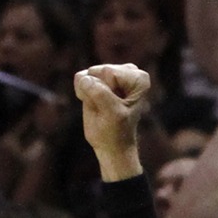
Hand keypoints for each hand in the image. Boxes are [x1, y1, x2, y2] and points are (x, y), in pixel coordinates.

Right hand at [74, 62, 152, 177]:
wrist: (111, 146)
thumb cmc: (116, 132)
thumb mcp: (112, 114)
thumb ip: (99, 93)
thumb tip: (83, 78)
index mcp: (138, 78)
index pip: (109, 72)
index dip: (107, 93)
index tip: (115, 108)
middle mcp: (128, 71)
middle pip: (98, 71)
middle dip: (97, 92)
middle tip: (107, 110)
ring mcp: (112, 73)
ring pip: (86, 75)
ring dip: (89, 94)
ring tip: (101, 108)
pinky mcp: (97, 78)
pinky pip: (80, 78)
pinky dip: (82, 93)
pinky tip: (94, 104)